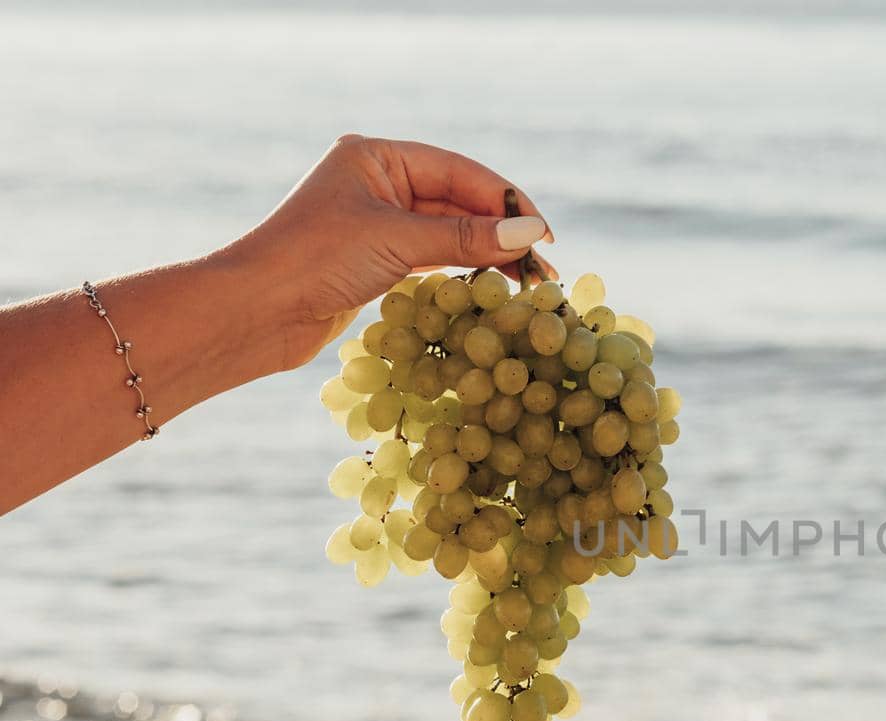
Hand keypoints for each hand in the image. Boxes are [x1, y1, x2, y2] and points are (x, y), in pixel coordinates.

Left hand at [224, 134, 556, 370]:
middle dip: (502, 234)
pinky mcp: (373, 260)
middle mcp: (378, 182)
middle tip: (545, 269)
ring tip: (527, 284)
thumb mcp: (398, 242)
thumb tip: (529, 235)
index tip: (545, 234)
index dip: (507, 201)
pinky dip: (462, 272)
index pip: (461, 172)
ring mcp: (376, 222)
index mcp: (377, 157)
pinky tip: (490, 288)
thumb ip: (466, 238)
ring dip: (486, 256)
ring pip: (448, 234)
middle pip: (458, 203)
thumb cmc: (315, 259)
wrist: (254, 311)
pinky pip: (431, 258)